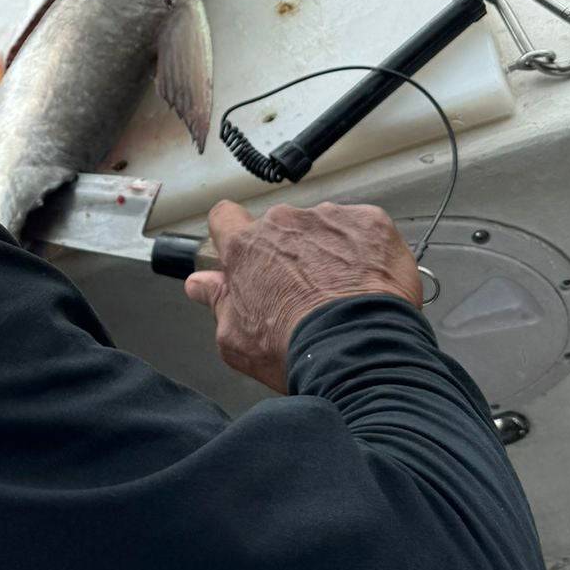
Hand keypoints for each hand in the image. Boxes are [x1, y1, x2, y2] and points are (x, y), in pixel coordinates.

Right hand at [184, 200, 422, 393]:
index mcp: (246, 247)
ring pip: (322, 227)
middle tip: (303, 290)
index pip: (224, 218)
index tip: (244, 253)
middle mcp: (283, 222)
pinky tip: (369, 282)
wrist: (358, 351)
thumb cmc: (295, 348)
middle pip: (279, 227)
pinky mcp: (370, 223)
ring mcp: (328, 218)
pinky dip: (364, 250)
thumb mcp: (236, 339)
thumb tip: (199, 284)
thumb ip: (217, 302)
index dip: (231, 233)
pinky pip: (362, 229)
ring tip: (342, 292)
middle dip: (287, 251)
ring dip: (328, 250)